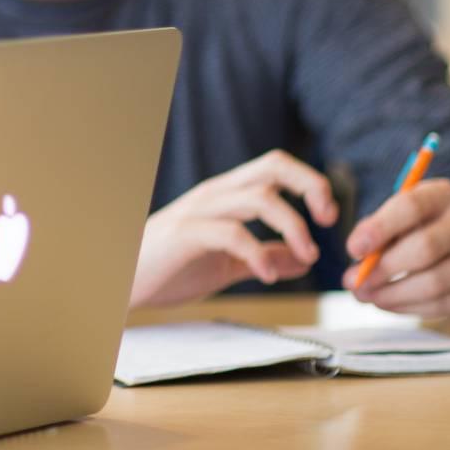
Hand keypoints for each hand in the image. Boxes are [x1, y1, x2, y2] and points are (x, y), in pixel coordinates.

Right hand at [132, 151, 333, 307]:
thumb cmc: (168, 269)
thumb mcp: (225, 264)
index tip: (328, 218)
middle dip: (312, 186)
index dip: (311, 184)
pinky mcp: (186, 235)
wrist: (121, 283)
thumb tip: (302, 259)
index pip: (276, 168)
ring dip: (293, 227)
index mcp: (226, 195)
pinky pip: (232, 233)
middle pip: (274, 166)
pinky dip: (258, 255)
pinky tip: (267, 277)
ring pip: (260, 198)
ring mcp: (200, 211)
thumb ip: (263, 257)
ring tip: (307, 256)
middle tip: (327, 220)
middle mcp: (216, 194)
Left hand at [345, 179, 449, 316]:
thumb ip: (373, 231)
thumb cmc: (411, 228)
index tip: (353, 249)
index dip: (379, 229)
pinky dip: (411, 308)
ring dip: (393, 294)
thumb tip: (359, 254)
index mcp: (443, 194)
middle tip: (354, 283)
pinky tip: (389, 304)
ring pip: (436, 282)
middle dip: (384, 269)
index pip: (411, 206)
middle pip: (426, 247)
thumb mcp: (392, 218)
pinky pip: (446, 304)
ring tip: (367, 295)